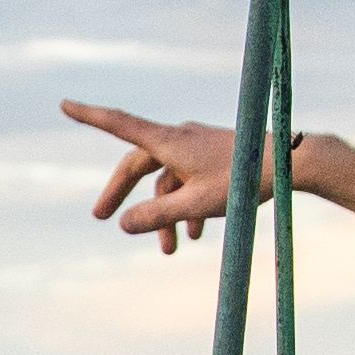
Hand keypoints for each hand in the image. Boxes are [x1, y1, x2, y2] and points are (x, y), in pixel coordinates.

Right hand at [71, 103, 354, 257]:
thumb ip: (158, 216)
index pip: (119, 125)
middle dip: (121, 193)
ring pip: (167, 181)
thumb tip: (124, 225)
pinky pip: (188, 182)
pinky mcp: (214, 158)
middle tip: (102, 217)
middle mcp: (179, 139)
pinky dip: (185, 207)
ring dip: (164, 214)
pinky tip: (195, 236)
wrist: (290, 164)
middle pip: (138, 164)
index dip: (89, 116)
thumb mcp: (196, 204)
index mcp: (169, 141)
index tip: (64, 104)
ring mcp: (197, 148)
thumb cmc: (244, 180)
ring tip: (170, 250)